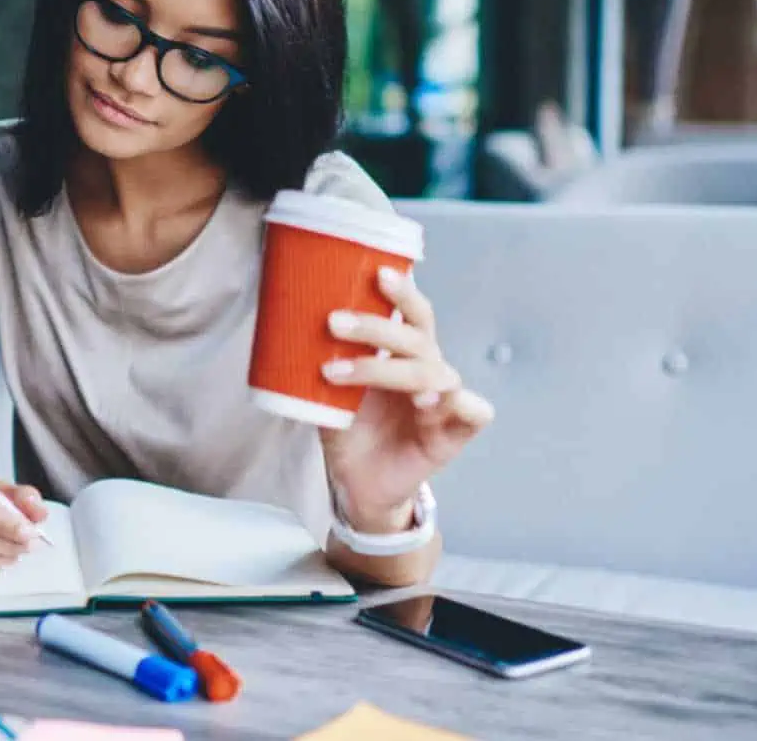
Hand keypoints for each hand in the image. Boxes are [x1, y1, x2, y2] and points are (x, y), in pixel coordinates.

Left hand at [319, 265, 494, 528]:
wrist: (356, 483)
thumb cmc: (348, 429)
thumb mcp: (326, 389)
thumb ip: (318, 359)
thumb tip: (283, 319)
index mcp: (404, 353)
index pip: (412, 313)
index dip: (401, 291)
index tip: (376, 273)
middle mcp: (427, 369)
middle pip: (417, 337)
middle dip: (375, 327)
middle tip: (333, 323)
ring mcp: (444, 400)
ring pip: (433, 371)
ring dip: (386, 369)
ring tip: (339, 373)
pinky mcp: (454, 433)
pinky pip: (473, 410)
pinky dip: (455, 402)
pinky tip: (426, 401)